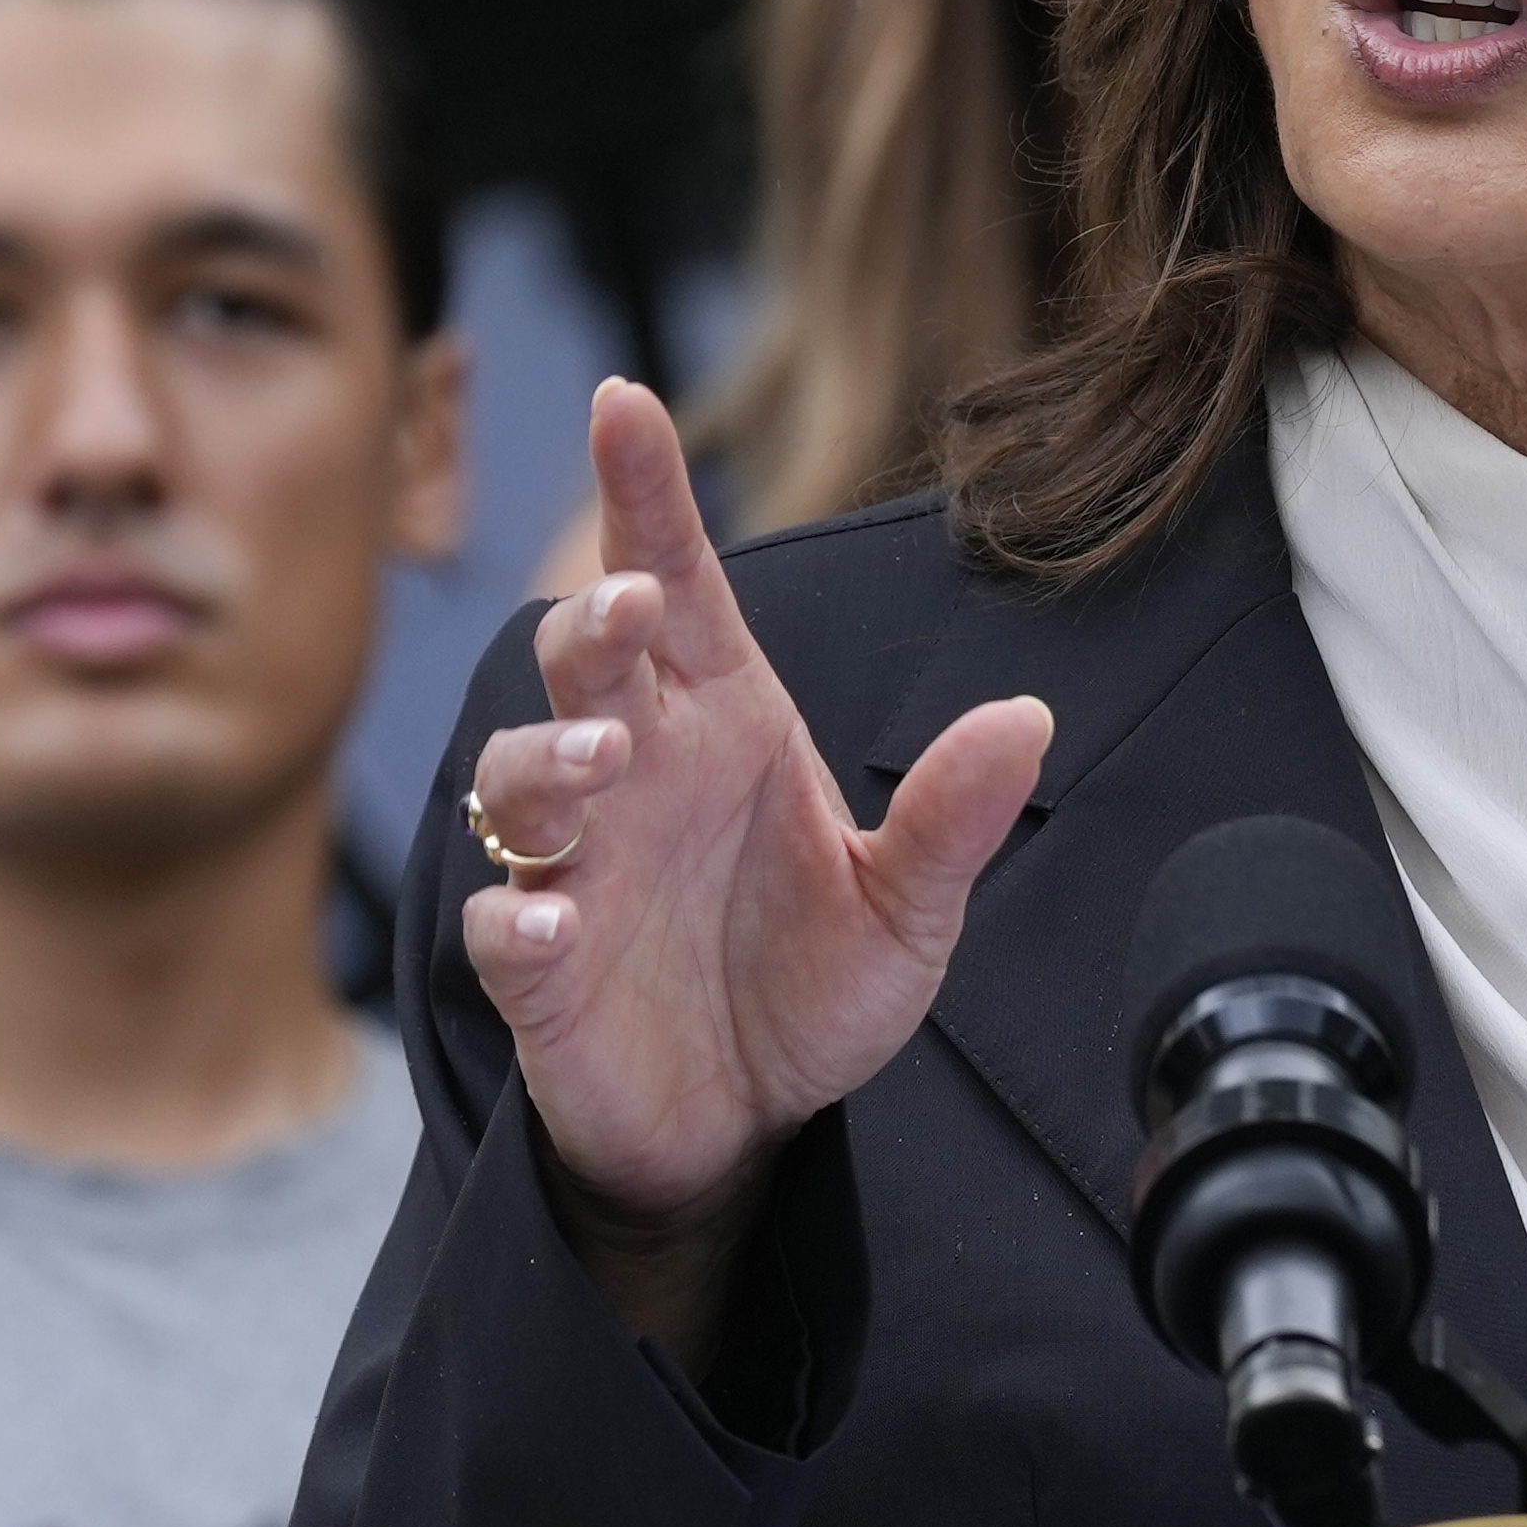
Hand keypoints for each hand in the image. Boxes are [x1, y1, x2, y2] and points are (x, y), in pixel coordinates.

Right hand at [462, 382, 1048, 1280]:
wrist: (745, 1127)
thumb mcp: (906, 912)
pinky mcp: (539, 966)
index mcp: (724, 727)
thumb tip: (1027, 719)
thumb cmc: (809, 990)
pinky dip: (517, 911)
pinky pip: (499, 920)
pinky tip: (555, 918)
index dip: (647, 493)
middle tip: (630, 611)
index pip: (680, 586)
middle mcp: (638, 774)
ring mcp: (576, 864)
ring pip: (516, 774)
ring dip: (551, 757)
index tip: (625, 399)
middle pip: (582, 659)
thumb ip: (951, 821)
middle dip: (592, 621)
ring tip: (608, 763)